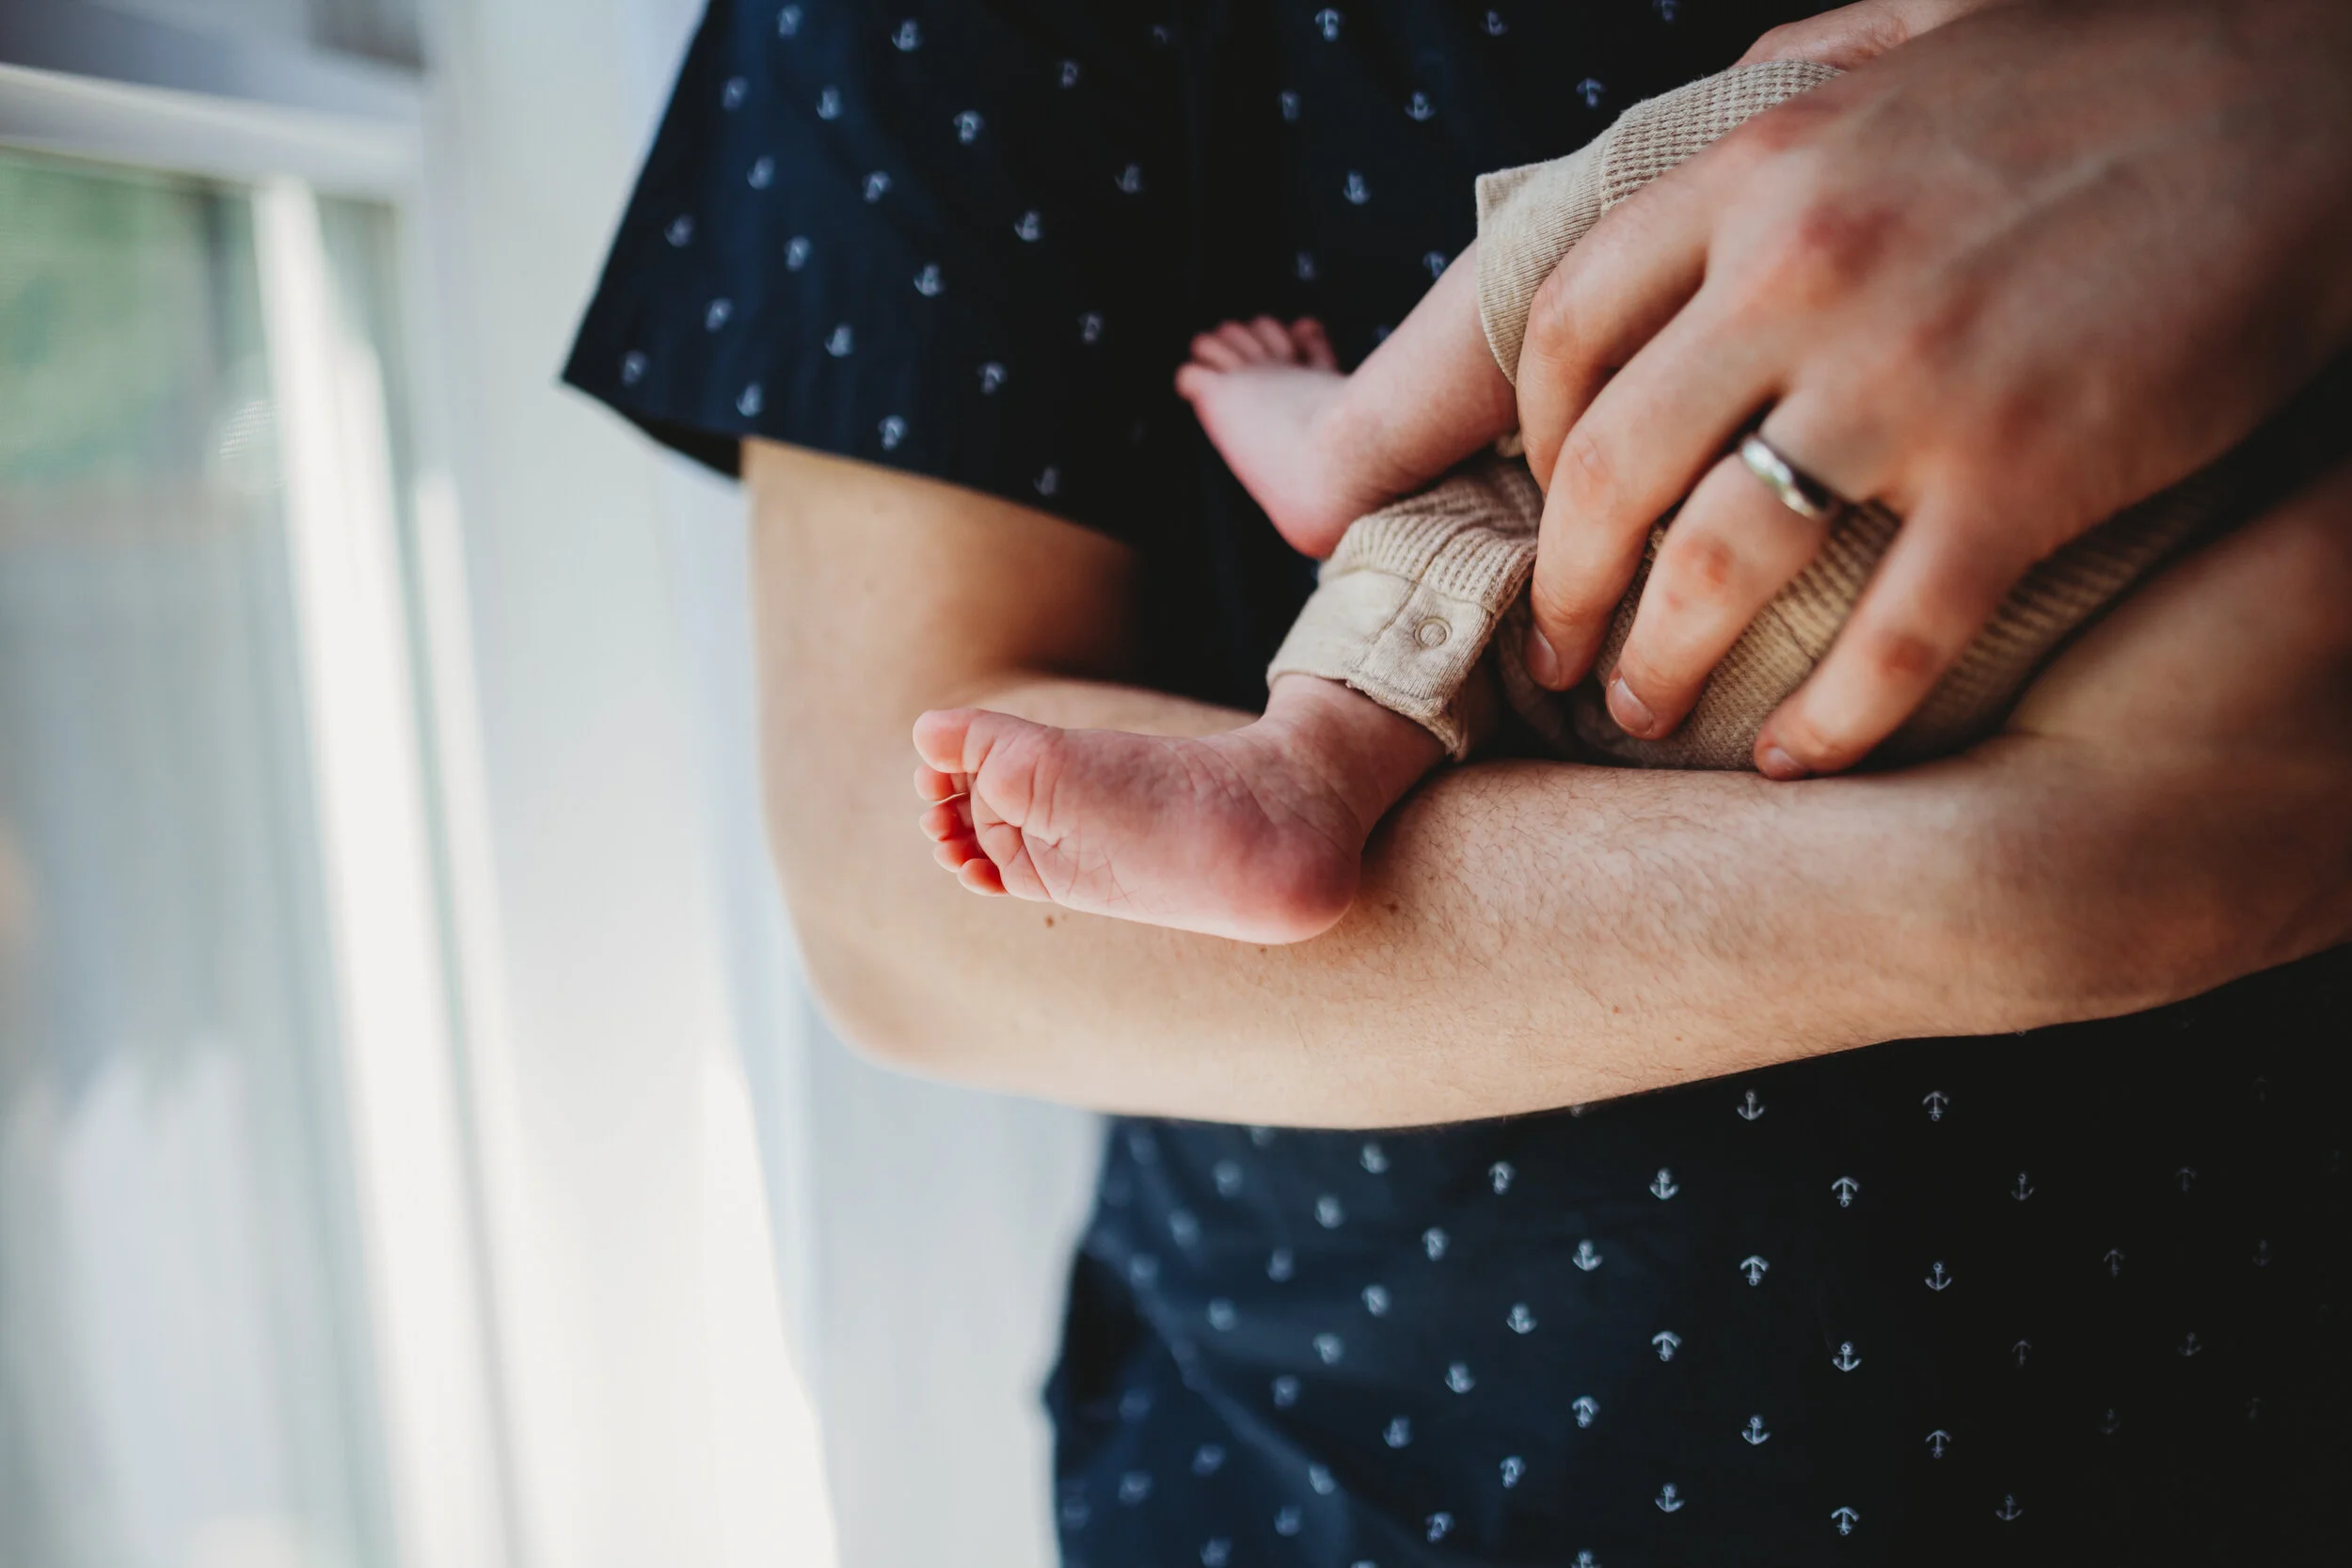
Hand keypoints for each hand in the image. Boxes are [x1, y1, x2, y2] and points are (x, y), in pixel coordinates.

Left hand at [1512, 0, 2351, 776]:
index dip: (1529, 437)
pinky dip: (1830, 721)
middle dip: (1561, 587)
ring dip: (1659, 663)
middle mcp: (1803, 275)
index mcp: (1760, 170)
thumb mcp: (1920, 31)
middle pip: (1608, 468)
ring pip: (1718, 565)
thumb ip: (1796, 77)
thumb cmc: (2114, 77)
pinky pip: (1889, 639)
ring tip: (1643, 713)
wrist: (2315, 110)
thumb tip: (1711, 111)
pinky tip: (1798, 760)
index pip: (1566, 324)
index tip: (1539, 499)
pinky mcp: (2022, 475)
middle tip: (1554, 654)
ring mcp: (1909, 381)